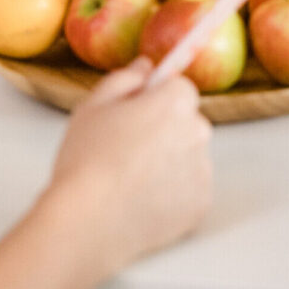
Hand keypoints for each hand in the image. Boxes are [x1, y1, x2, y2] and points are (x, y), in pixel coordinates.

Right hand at [46, 58, 212, 273]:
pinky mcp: (200, 207)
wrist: (90, 221)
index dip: (158, 95)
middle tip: (127, 142)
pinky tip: (142, 194)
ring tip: (131, 173)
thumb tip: (146, 66)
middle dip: (165, 125)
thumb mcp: (93, 105)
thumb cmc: (87, 159)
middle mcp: (196, 134)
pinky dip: (173, 188)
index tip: (137, 107)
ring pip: (189, 154)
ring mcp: (202, 173)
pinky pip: (190, 186)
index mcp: (172, 104)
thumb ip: (125, 78)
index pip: (181, 86)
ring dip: (171, 157)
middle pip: (187, 120)